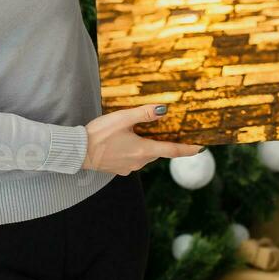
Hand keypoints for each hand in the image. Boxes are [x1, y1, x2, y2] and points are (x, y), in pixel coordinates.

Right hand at [83, 104, 203, 174]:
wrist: (77, 151)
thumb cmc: (99, 134)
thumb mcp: (122, 119)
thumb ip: (143, 114)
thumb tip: (163, 110)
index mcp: (143, 150)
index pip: (172, 150)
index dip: (188, 149)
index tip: (201, 148)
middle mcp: (139, 162)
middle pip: (157, 151)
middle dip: (162, 142)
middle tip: (164, 130)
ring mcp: (129, 167)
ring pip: (144, 155)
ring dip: (144, 145)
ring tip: (136, 133)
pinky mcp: (118, 169)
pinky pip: (132, 159)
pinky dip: (132, 151)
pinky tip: (121, 143)